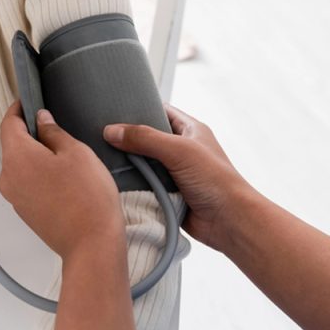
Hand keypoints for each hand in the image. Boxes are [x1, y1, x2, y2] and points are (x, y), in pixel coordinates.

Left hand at [0, 102, 123, 260]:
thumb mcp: (75, 152)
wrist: (91, 244)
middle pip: (13, 145)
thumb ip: (53, 131)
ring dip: (37, 155)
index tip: (29, 100)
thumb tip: (40, 120)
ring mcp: (14, 197)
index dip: (18, 108)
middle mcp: (8, 177)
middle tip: (56, 127)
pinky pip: (26, 183)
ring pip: (21, 165)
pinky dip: (39, 174)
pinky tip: (63, 177)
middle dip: (31, 133)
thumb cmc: (87, 196)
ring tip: (65, 155)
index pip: (8, 123)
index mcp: (16, 156)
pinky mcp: (25, 212)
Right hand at [104, 105, 261, 252]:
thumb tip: (111, 131)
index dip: (141, 107)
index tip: (115, 108)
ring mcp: (175, 173)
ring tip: (102, 158)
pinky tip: (113, 182)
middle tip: (101, 135)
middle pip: (148, 138)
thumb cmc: (215, 180)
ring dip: (128, 165)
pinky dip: (133, 186)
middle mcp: (182, 150)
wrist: (229, 221)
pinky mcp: (168, 194)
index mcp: (190, 130)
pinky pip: (144, 186)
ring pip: (144, 163)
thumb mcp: (179, 150)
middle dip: (128, 139)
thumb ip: (145, 138)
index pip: (161, 111)